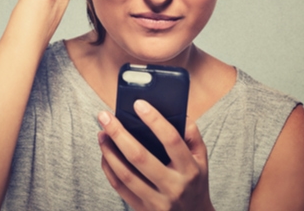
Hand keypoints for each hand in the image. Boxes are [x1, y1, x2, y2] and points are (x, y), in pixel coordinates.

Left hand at [97, 101, 213, 210]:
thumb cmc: (195, 182)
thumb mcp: (202, 160)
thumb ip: (192, 135)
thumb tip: (177, 113)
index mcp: (190, 170)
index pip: (171, 140)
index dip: (154, 120)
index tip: (139, 104)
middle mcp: (173, 187)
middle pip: (140, 157)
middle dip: (119, 133)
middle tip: (105, 116)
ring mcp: (157, 201)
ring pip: (125, 174)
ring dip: (109, 151)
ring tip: (102, 133)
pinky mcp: (143, 210)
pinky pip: (119, 188)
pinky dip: (109, 168)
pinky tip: (105, 153)